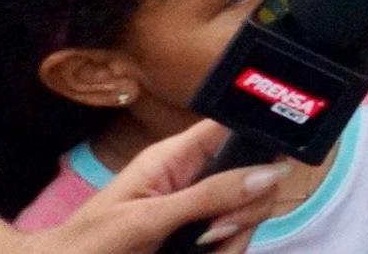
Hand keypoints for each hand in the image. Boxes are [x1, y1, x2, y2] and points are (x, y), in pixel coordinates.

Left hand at [30, 119, 286, 253]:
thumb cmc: (91, 243)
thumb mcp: (148, 218)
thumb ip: (209, 195)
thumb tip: (271, 172)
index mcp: (176, 157)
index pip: (232, 126)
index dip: (261, 135)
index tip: (275, 168)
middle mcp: (194, 177)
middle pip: (254, 174)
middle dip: (248, 205)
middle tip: (216, 229)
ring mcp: (199, 207)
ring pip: (251, 208)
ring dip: (239, 233)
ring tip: (205, 248)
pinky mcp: (200, 235)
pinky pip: (236, 235)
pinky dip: (230, 248)